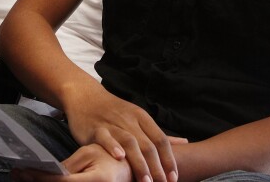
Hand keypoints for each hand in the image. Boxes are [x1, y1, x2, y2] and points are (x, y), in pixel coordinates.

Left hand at [11, 144, 131, 181]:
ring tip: (25, 178)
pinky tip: (43, 180)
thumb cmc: (111, 156)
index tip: (21, 170)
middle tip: (17, 175)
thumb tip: (46, 173)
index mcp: (97, 181)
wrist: (131, 168)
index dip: (39, 177)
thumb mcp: (89, 153)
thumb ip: (69, 166)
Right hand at [63, 88, 177, 181]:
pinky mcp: (96, 128)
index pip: (161, 139)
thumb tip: (184, 143)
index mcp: (142, 117)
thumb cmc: (114, 111)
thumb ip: (157, 134)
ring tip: (146, 180)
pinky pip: (105, 137)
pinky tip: (119, 157)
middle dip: (157, 167)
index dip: (169, 159)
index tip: (174, 177)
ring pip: (130, 142)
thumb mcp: (138, 118)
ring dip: (139, 162)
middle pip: (147, 144)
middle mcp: (129, 120)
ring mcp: (112, 123)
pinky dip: (112, 146)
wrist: (86, 96)